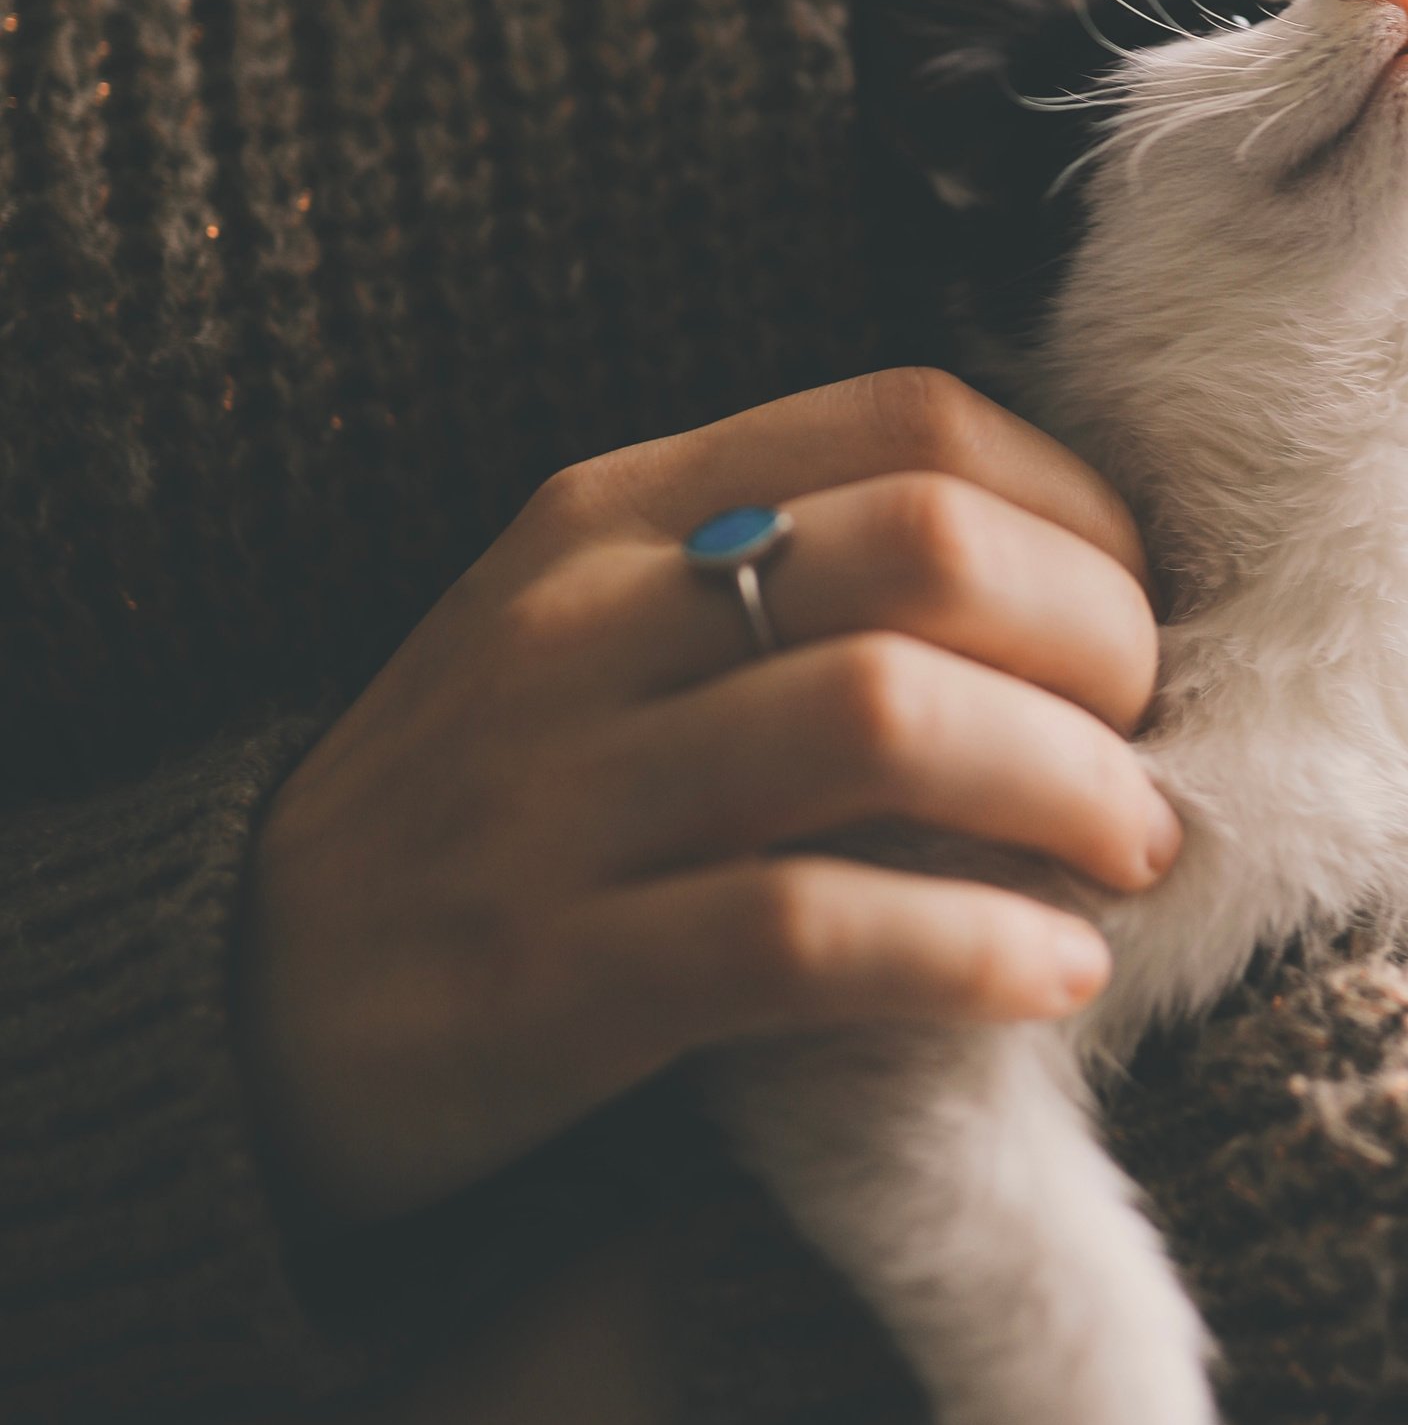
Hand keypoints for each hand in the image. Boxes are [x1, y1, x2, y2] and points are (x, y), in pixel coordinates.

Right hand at [244, 367, 1174, 1224]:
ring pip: (889, 721)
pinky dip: (971, 949)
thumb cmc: (490, 810)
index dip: (1080, 511)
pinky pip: (809, 932)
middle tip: (1151, 750)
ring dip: (1068, 789)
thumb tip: (1065, 586)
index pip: (914, 419)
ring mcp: (564, 793)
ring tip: (1132, 854)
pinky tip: (1052, 977)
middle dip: (1103, 643)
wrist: (239, 1004)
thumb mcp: (599, 635)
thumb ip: (786, 577)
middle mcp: (590, 620)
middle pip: (932, 551)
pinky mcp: (558, 974)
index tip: (1138, 617)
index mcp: (617, 510)